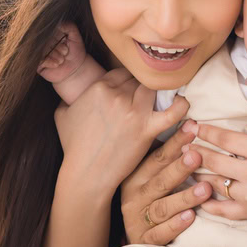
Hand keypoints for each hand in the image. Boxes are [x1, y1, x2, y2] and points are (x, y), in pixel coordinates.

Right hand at [37, 21, 84, 83]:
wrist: (75, 69)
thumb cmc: (75, 52)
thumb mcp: (76, 37)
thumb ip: (69, 26)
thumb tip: (59, 22)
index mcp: (50, 34)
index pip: (48, 31)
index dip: (57, 37)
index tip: (66, 43)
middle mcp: (43, 42)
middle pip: (44, 41)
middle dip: (57, 48)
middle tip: (65, 53)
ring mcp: (39, 52)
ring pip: (42, 50)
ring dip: (54, 55)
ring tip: (62, 59)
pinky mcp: (37, 63)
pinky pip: (39, 60)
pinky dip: (49, 62)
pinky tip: (56, 64)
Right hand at [52, 68, 188, 190]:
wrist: (87, 173)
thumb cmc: (74, 147)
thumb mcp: (62, 115)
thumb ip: (69, 99)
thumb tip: (71, 94)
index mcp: (98, 87)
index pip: (122, 72)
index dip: (128, 80)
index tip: (132, 89)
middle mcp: (117, 95)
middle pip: (139, 80)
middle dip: (142, 87)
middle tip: (147, 95)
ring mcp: (133, 112)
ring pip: (154, 89)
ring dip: (160, 92)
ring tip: (165, 96)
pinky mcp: (147, 129)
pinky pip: (172, 112)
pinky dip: (181, 105)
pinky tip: (183, 103)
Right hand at [120, 120, 212, 244]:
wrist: (133, 238)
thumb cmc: (148, 201)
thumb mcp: (151, 178)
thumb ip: (166, 158)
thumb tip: (191, 126)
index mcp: (135, 177)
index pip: (158, 158)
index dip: (175, 143)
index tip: (193, 127)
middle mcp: (134, 197)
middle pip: (160, 181)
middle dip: (179, 168)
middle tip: (197, 156)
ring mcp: (138, 219)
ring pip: (163, 207)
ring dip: (184, 197)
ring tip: (204, 188)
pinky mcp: (146, 240)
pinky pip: (161, 233)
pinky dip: (176, 225)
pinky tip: (191, 216)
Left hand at [192, 119, 246, 236]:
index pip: (225, 137)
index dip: (206, 130)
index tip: (194, 125)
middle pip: (212, 159)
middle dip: (194, 149)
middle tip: (182, 143)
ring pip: (212, 183)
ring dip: (196, 173)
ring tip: (185, 165)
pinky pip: (221, 209)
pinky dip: (206, 202)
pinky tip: (198, 193)